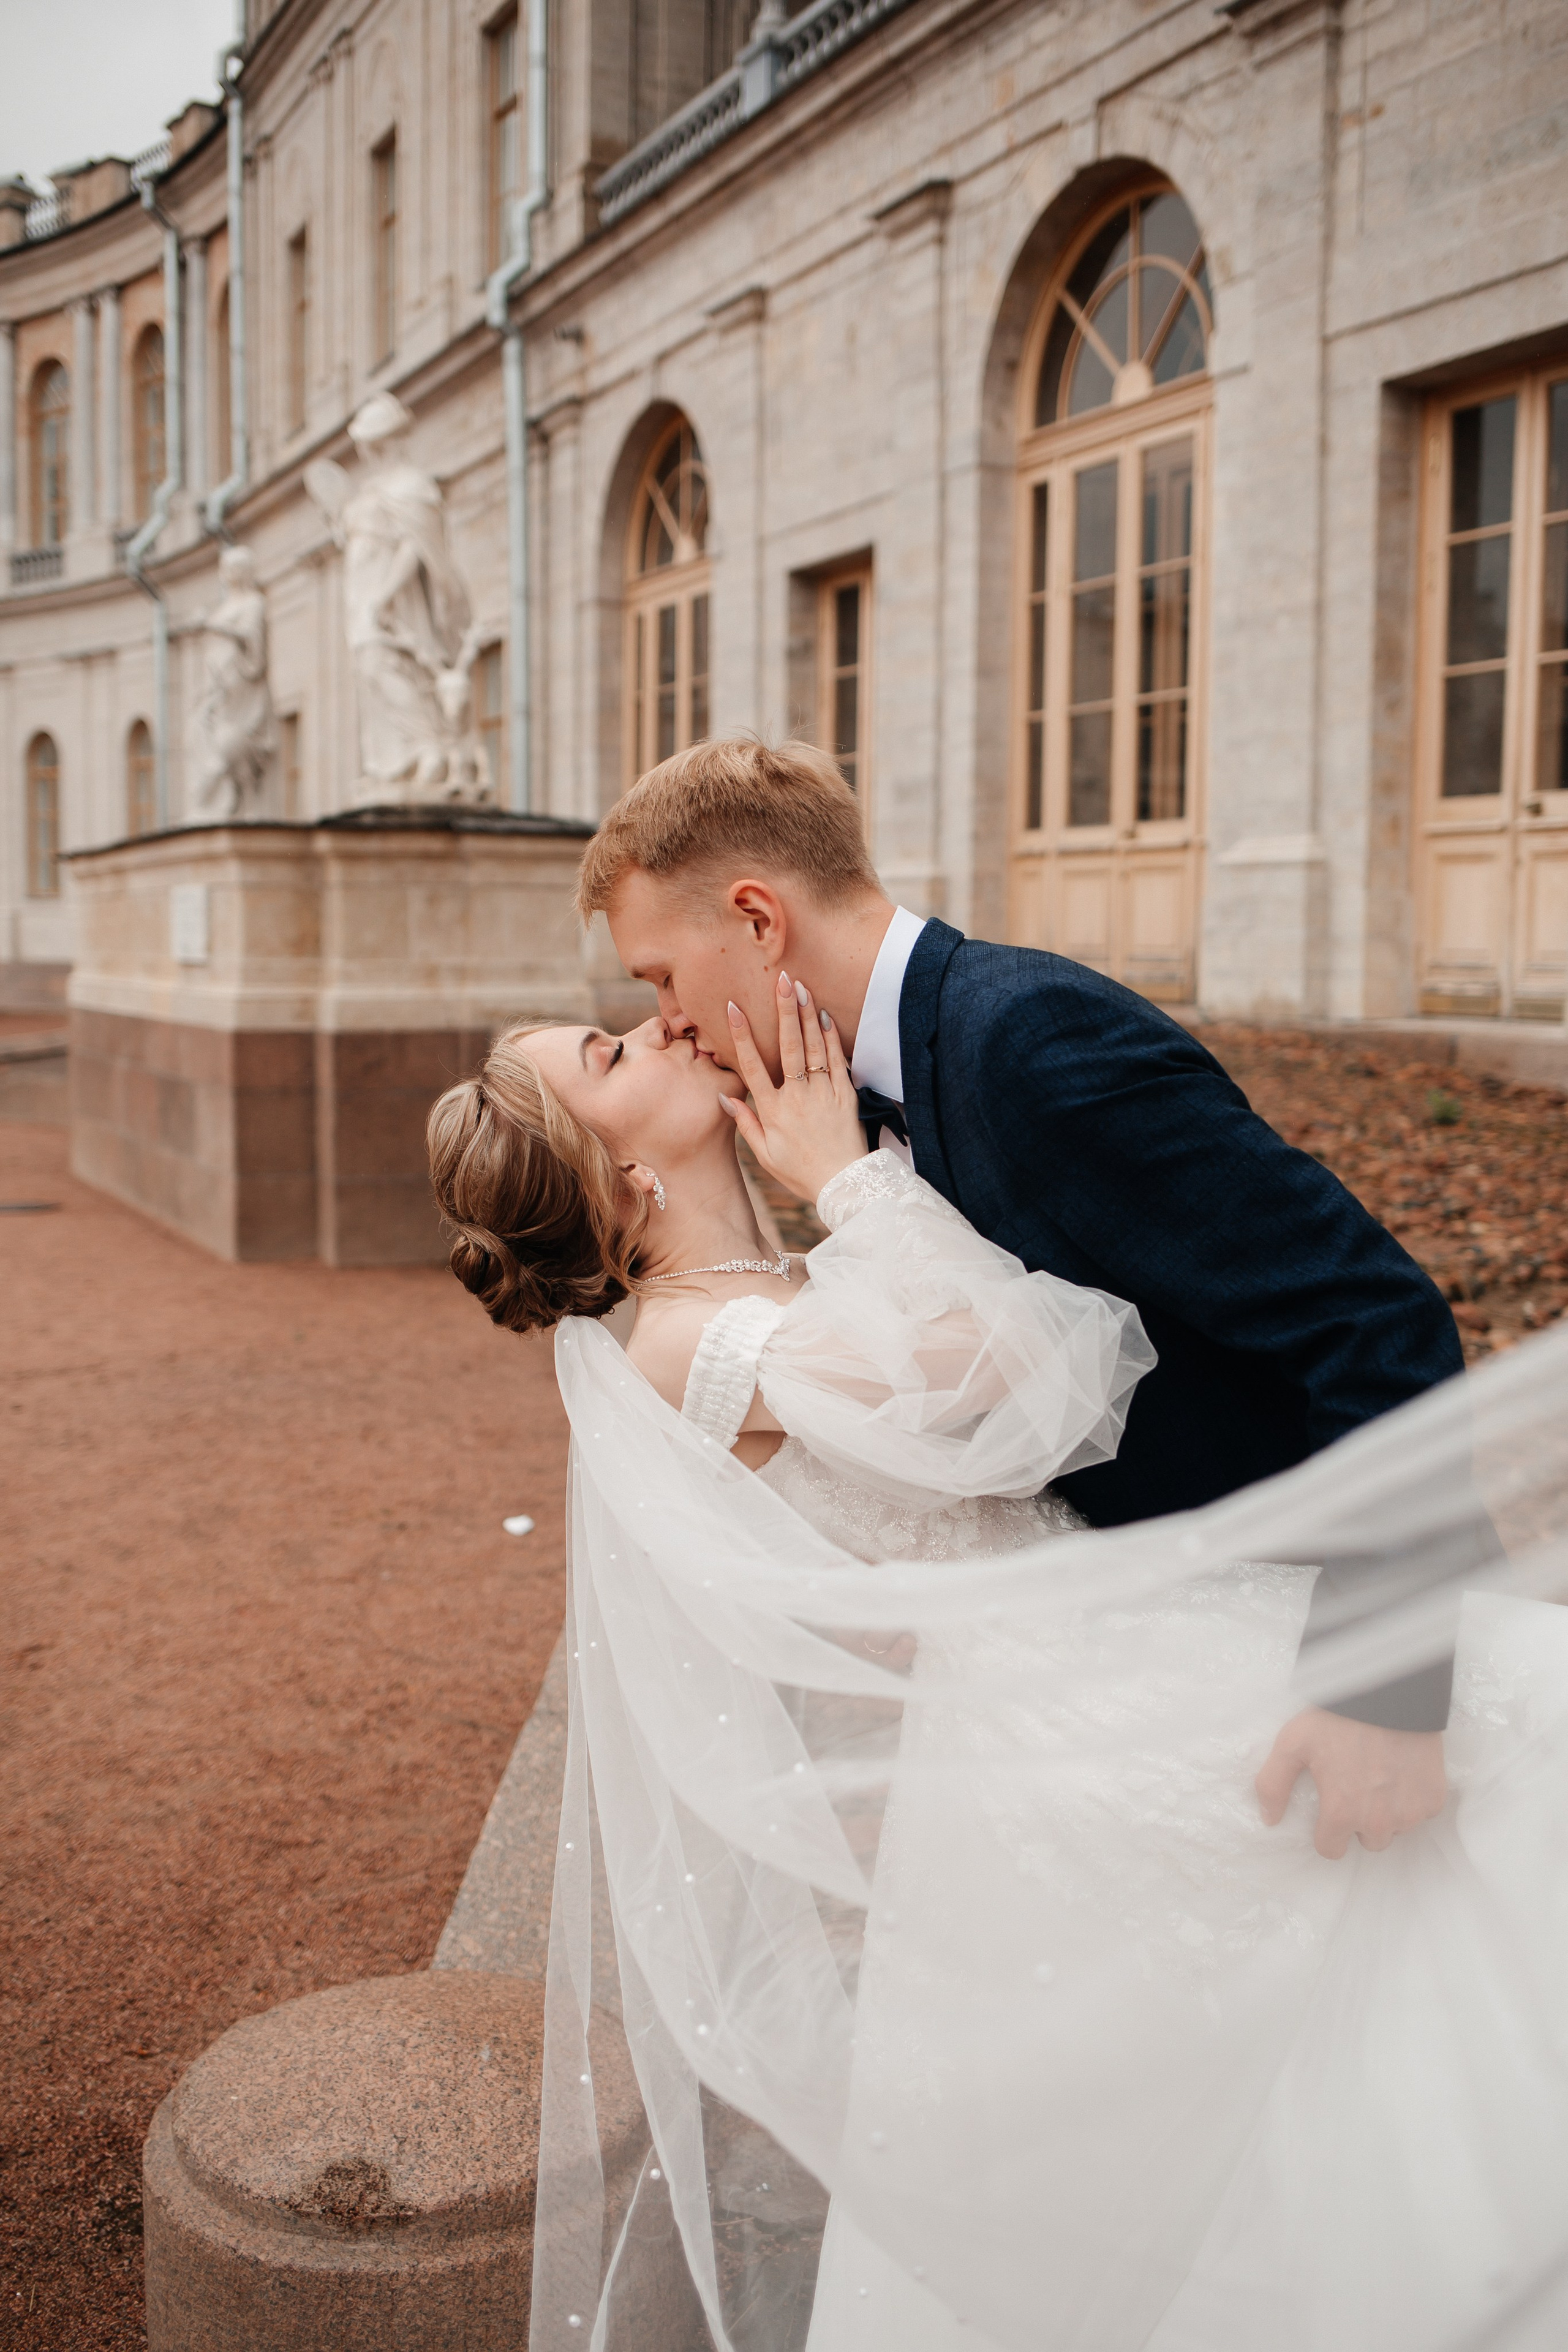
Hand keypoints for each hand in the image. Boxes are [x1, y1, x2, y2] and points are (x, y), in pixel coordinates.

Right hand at [719, 971, 867, 1204]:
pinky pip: (837, 1061)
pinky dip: (831, 1038)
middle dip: (783, 1011)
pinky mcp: (845, 1095)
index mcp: (773, 1110)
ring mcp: (823, 1093)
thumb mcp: (765, 1154)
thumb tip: (724, 1096)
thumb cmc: (800, 1172)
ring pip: (813, 1048)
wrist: (843, 1183)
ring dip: (807, 1015)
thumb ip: (745, 1123)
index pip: (752, 1065)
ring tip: (801, 987)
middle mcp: (797, 1097)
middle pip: (788, 1046)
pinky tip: (825, 1016)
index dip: (741, 1035)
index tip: (733, 1008)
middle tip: (781, 980)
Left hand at [1256, 1707, 1446, 1858]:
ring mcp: (1410, 1812)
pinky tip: (1401, 1770)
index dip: (1326, 1830)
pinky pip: (1421, 1812)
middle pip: (1367, 1841)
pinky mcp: (1434, 1798)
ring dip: (1387, 1813)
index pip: (1331, 1849)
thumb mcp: (1292, 1743)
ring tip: (1379, 1776)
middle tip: (1357, 1785)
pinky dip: (1411, 1798)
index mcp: (1342, 1813)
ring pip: (1395, 1829)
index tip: (1330, 1807)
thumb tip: (1270, 1819)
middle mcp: (1378, 1821)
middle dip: (1359, 1821)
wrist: (1388, 1692)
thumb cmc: (1336, 1717)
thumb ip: (1273, 1785)